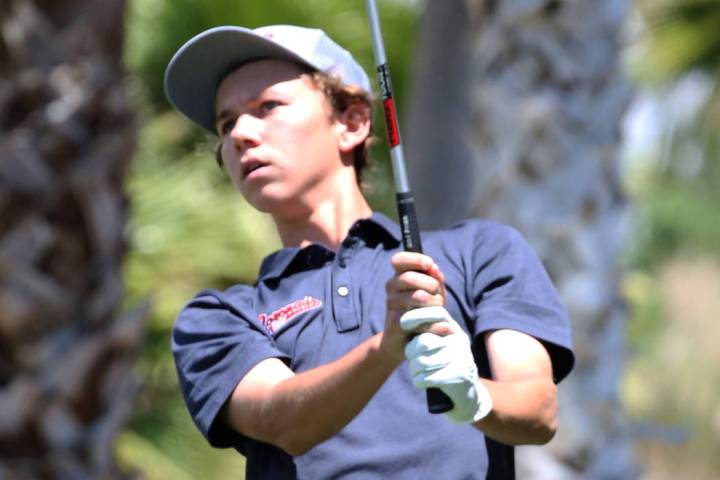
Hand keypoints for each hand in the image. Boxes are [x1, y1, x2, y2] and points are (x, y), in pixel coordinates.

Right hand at [379, 252, 446, 361]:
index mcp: (398, 277)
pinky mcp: (396, 324)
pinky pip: (420, 320)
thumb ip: (434, 279)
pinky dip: (437, 325)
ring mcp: (392, 306)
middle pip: (409, 278)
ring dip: (435, 304)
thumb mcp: (432, 293)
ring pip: (417, 297)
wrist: (403, 341)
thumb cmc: (421, 312)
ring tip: (439, 312)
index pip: (398, 260)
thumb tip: (434, 268)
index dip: (414, 259)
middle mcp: (391, 288)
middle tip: (438, 297)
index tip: (430, 264)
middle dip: (431, 285)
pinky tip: (447, 328)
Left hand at [400, 306, 492, 423]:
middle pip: (423, 342)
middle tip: (413, 358)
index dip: (417, 315)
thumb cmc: (444, 362)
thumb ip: (425, 330)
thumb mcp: (439, 341)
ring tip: (418, 371)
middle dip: (411, 352)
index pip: (437, 313)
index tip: (403, 323)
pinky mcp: (458, 376)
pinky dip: (418, 381)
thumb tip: (402, 320)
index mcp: (454, 328)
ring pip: (421, 362)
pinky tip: (423, 382)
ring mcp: (460, 358)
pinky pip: (424, 378)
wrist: (467, 390)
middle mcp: (459, 340)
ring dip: (414, 369)